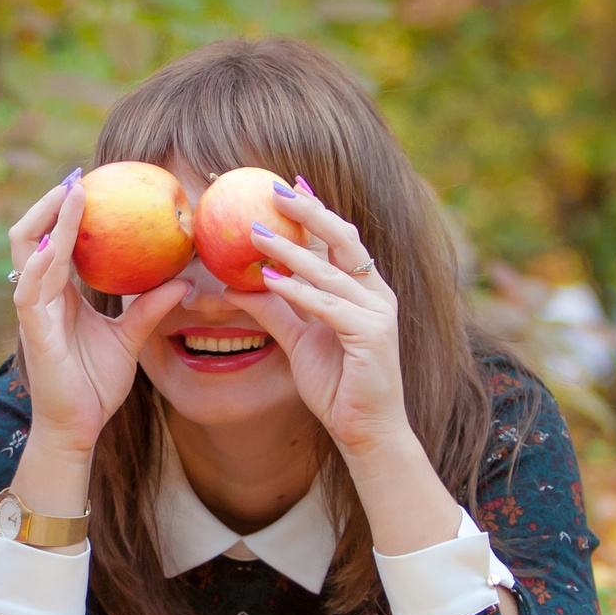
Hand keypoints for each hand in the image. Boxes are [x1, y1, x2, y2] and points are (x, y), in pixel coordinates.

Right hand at [7, 170, 191, 458]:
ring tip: (70, 193)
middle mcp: (40, 295)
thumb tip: (185, 280)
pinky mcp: (33, 331)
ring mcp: (33, 311)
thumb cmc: (97, 385)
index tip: (88, 183)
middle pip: (30, 235)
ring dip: (48, 220)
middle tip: (77, 179)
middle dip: (48, 204)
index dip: (64, 212)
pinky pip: (30, 289)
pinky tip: (56, 243)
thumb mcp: (131, 338)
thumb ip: (150, 307)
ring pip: (26, 251)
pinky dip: (41, 262)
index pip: (54, 241)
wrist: (78, 428)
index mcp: (58, 294)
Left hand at [229, 181, 412, 460]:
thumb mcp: (299, 340)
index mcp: (364, 291)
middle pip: (343, 241)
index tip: (289, 183)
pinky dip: (298, 291)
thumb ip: (277, 310)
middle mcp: (376, 295)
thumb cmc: (337, 385)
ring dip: (290, 250)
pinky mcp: (370, 336)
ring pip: (329, 271)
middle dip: (310, 211)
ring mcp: (377, 314)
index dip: (316, 211)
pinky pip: (328, 306)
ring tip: (255, 231)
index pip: (340, 241)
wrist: (366, 431)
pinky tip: (270, 279)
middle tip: (277, 188)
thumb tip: (238, 286)